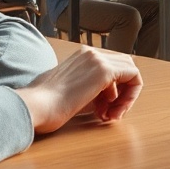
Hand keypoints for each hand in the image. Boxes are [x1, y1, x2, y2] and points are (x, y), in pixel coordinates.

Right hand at [16, 46, 142, 131]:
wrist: (35, 107)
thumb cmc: (44, 106)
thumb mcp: (67, 92)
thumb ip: (86, 89)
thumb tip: (106, 98)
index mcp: (80, 56)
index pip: (110, 67)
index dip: (113, 91)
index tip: (102, 110)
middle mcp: (90, 53)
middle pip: (124, 67)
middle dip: (122, 92)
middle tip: (109, 113)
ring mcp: (97, 60)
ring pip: (131, 71)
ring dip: (126, 96)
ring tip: (109, 115)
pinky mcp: (104, 71)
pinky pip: (134, 77)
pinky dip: (131, 96)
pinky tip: (115, 112)